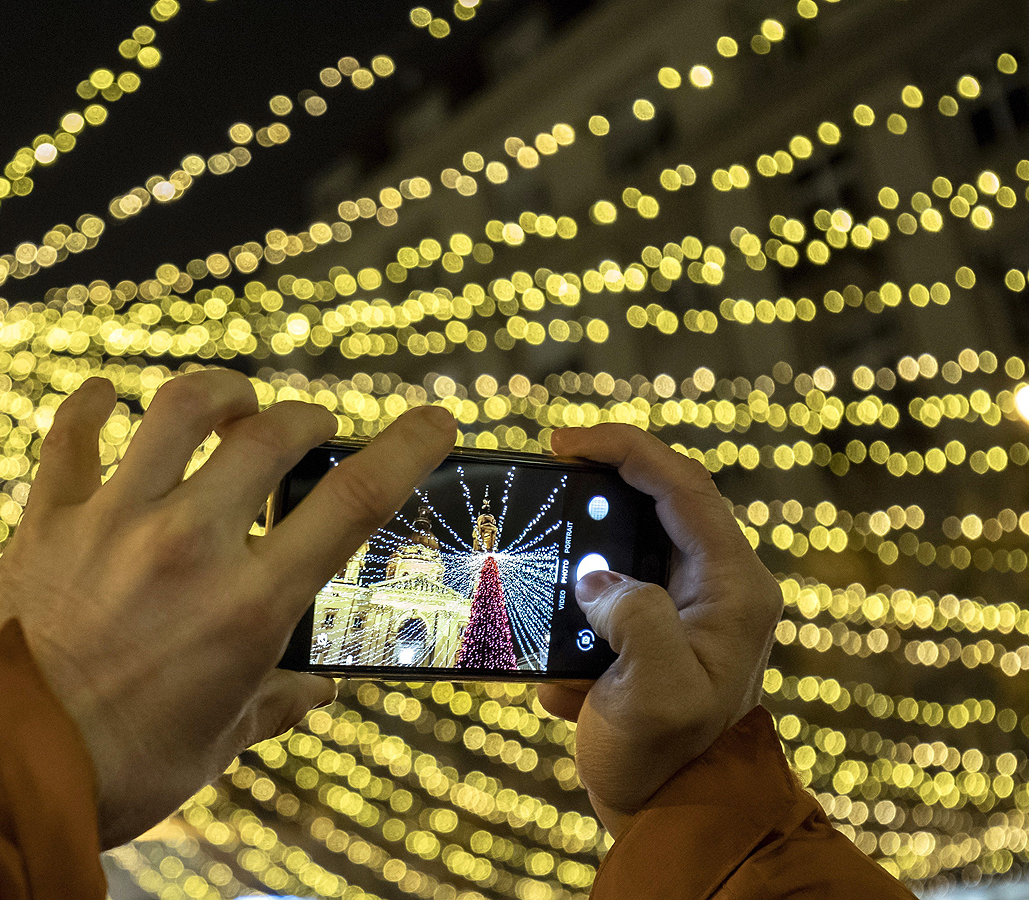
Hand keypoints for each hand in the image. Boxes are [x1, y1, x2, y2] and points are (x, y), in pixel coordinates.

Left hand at [0, 370, 456, 846]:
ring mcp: (114, 521)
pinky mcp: (49, 519)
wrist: (0, 764)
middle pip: (269, 435)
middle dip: (305, 418)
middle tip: (312, 427)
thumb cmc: (119, 767)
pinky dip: (93, 405)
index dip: (404, 449)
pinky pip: (72, 436)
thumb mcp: (218, 744)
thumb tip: (316, 689)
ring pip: (177, 408)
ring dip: (219, 392)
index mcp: (248, 605)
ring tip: (233, 402)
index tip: (434, 421)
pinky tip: (109, 396)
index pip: (351, 504)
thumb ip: (274, 704)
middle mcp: (188, 544)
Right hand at [538, 424, 780, 836]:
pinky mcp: (654, 628)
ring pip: (631, 537)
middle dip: (600, 480)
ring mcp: (687, 606)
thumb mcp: (654, 690)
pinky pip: (610, 582)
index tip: (565, 441)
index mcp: (734, 588)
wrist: (667, 815)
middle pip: (659, 499)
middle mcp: (719, 587)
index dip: (625, 449)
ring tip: (538, 546)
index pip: (684, 487)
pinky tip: (553, 643)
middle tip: (546, 470)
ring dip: (581, 538)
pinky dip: (573, 593)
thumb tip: (597, 578)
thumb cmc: (667, 759)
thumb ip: (635, 617)